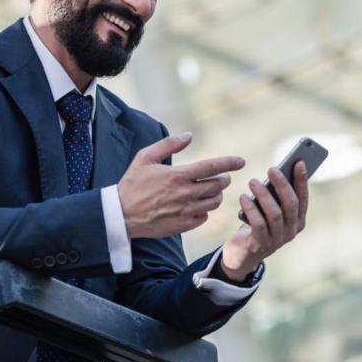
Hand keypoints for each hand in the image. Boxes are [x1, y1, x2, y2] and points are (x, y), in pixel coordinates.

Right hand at [119, 132, 244, 238]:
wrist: (120, 215)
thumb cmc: (132, 184)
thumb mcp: (145, 157)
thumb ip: (169, 144)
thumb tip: (189, 135)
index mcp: (178, 175)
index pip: (211, 167)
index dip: (229, 163)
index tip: (241, 161)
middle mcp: (184, 194)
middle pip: (217, 185)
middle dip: (223, 179)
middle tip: (221, 177)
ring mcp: (185, 211)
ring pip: (213, 202)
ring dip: (216, 194)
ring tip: (212, 190)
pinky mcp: (182, 225)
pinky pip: (204, 218)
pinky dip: (205, 210)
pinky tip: (198, 206)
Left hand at [220, 161, 309, 280]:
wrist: (243, 254)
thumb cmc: (258, 224)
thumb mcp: (270, 210)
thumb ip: (276, 197)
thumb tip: (277, 173)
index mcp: (298, 221)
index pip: (303, 198)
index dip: (302, 180)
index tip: (299, 162)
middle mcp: (291, 231)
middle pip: (290, 205)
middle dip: (282, 185)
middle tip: (271, 169)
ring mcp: (277, 239)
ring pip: (275, 214)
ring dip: (264, 195)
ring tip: (253, 181)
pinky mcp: (260, 244)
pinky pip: (258, 224)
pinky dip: (251, 208)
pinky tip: (243, 197)